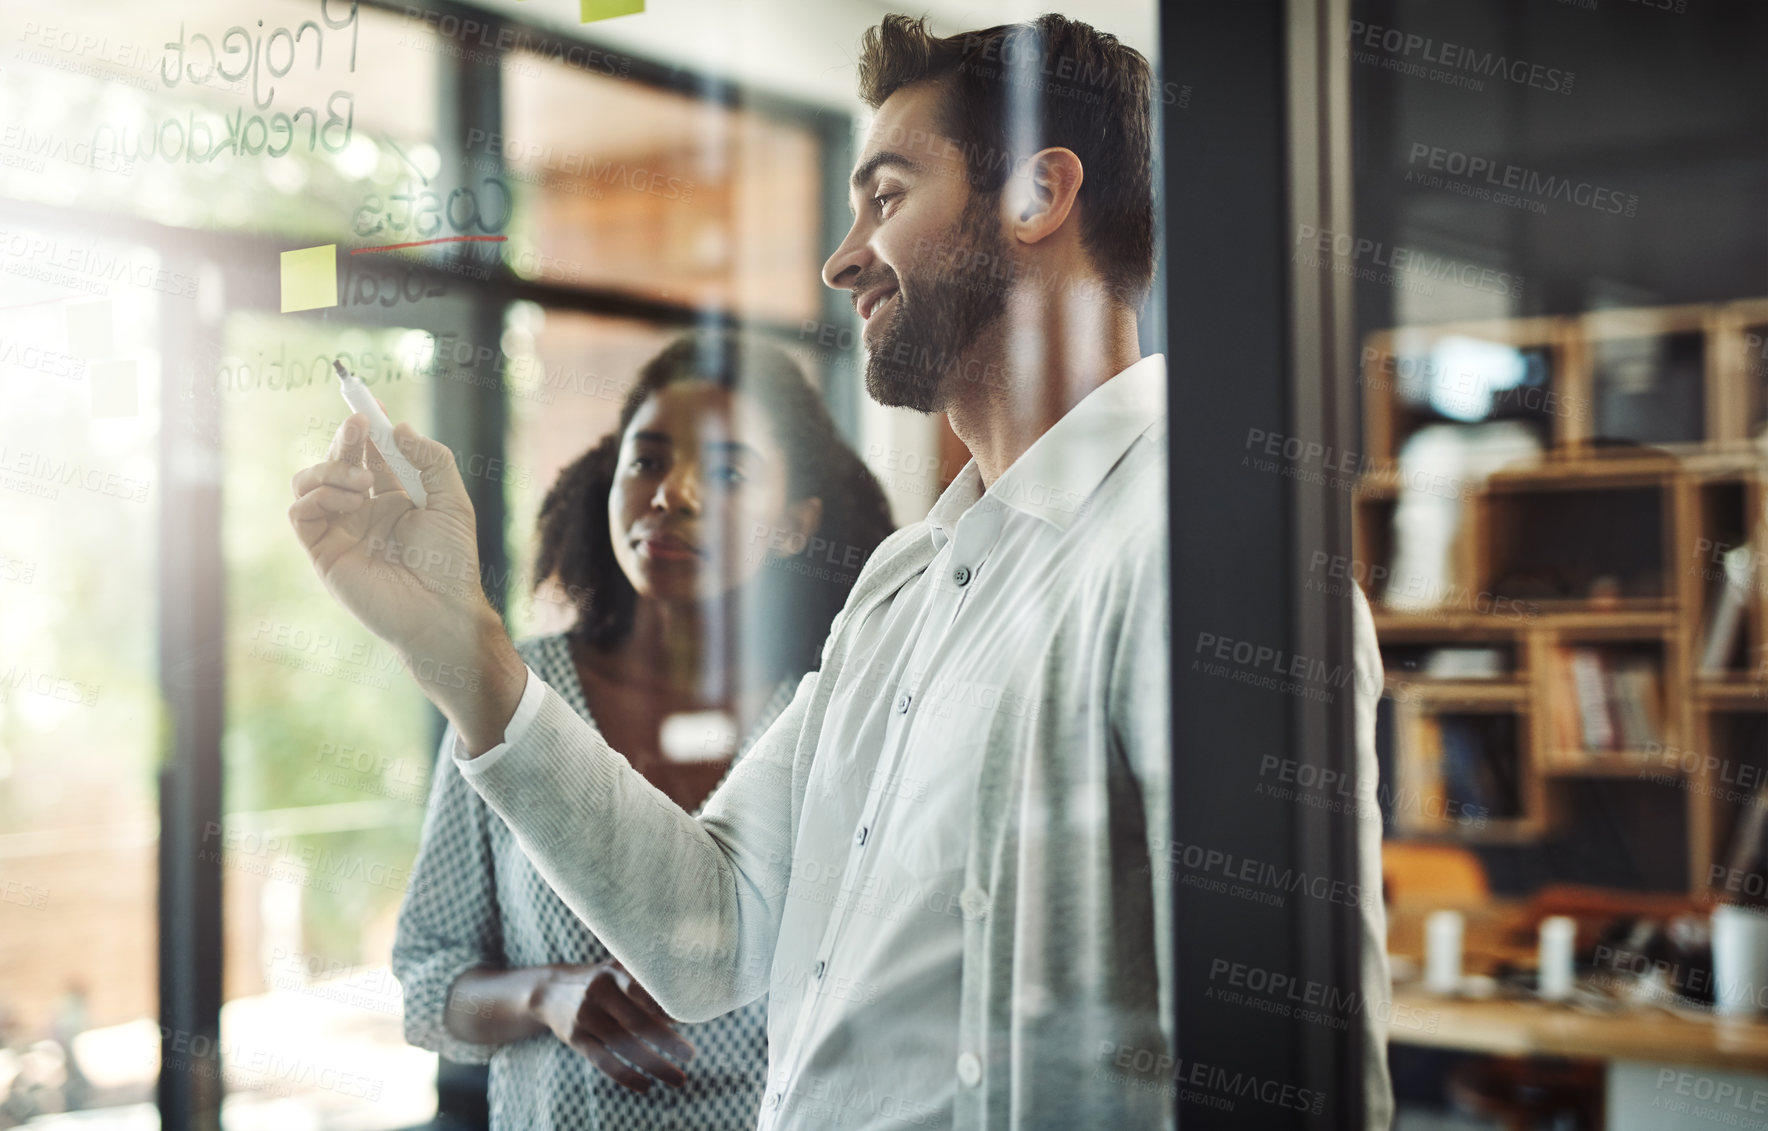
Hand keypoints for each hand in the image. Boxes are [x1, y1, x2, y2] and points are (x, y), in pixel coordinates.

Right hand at [288, 414, 523, 747]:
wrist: (440, 609)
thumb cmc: (451, 561)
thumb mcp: (452, 501)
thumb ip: (431, 460)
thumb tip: (398, 426)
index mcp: (394, 496)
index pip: (371, 452)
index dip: (367, 426)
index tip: (368, 404)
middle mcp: (363, 509)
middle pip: (338, 459)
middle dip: (345, 437)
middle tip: (359, 425)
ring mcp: (341, 529)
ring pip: (309, 480)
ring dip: (331, 467)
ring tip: (361, 482)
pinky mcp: (324, 552)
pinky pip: (299, 512)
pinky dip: (316, 496)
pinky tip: (349, 503)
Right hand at [531, 960, 694, 1091]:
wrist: (550, 990)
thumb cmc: (601, 982)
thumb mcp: (619, 972)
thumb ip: (646, 988)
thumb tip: (684, 1012)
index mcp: (614, 971)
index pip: (641, 988)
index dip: (662, 1005)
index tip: (687, 1018)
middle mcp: (598, 991)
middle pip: (636, 1020)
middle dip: (666, 1040)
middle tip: (691, 1055)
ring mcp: (584, 1015)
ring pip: (622, 1044)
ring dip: (653, 1064)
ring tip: (678, 1079)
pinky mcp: (575, 1037)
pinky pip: (603, 1061)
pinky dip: (625, 1075)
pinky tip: (646, 1085)